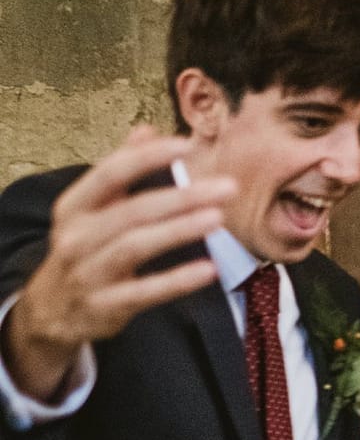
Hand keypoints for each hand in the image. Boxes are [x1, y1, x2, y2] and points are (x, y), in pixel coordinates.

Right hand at [2, 127, 235, 402]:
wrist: (51, 309)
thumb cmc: (84, 249)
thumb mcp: (91, 210)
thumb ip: (119, 171)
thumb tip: (146, 130)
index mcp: (75, 206)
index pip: (111, 172)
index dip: (149, 157)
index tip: (189, 145)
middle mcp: (77, 235)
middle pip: (133, 210)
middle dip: (182, 197)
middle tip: (227, 188)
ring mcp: (89, 272)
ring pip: (137, 246)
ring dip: (180, 230)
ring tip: (218, 218)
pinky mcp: (106, 305)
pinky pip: (146, 292)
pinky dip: (178, 280)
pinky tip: (211, 270)